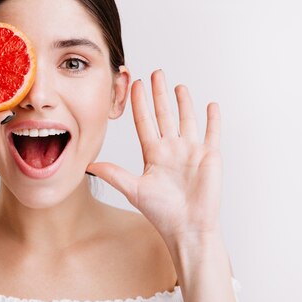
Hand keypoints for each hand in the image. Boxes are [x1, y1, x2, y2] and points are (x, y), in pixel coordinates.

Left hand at [87, 69, 222, 242]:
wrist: (187, 227)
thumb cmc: (162, 213)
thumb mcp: (133, 189)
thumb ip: (113, 174)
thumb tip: (89, 165)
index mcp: (153, 154)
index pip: (144, 121)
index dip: (140, 103)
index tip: (135, 84)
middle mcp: (171, 149)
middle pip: (164, 114)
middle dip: (159, 94)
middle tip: (155, 73)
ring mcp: (190, 151)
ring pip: (186, 119)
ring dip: (183, 102)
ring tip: (177, 86)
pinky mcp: (209, 156)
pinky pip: (212, 132)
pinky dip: (212, 119)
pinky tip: (210, 104)